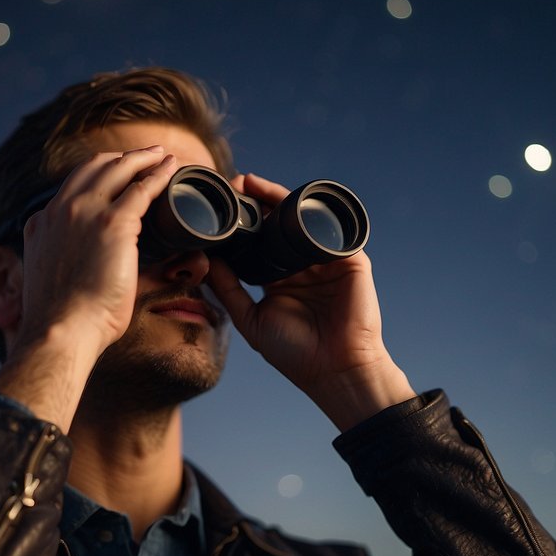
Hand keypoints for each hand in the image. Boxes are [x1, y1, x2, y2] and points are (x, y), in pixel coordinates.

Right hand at [0, 146, 180, 431]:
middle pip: (95, 167)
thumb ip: (67, 262)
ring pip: (119, 169)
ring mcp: (85, 212)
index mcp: (43, 224)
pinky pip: (142, 188)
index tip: (118, 174)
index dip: (98, 174)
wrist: (61, 330)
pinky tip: (172, 169)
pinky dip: (158, 174)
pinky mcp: (112, 223)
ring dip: (143, 158)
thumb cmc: (62, 322)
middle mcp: (61, 210)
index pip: (73, 185)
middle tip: (146, 156)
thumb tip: (84, 271)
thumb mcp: (54, 280)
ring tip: (162, 155)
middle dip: (122, 158)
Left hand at [205, 173, 416, 429]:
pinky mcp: (349, 259)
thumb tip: (206, 259)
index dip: (241, 224)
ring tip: (253, 185)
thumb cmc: (294, 354)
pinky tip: (290, 200)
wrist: (336, 370)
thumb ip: (228, 290)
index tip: (218, 207)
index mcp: (278, 278)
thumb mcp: (250, 320)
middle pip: (277, 224)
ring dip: (279, 200)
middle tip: (234, 185)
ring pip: (301, 220)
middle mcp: (301, 265)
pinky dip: (312, 212)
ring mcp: (325, 260)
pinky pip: (330, 228)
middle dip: (257, 203)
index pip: (258, 242)